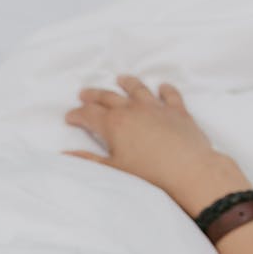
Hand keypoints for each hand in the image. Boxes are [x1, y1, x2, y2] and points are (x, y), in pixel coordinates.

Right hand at [62, 74, 229, 212]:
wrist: (187, 170)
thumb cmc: (147, 175)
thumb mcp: (112, 170)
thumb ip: (88, 159)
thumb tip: (65, 154)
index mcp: (114, 125)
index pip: (89, 114)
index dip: (77, 114)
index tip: (69, 116)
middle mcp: (133, 110)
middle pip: (108, 97)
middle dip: (94, 95)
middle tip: (83, 93)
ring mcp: (156, 107)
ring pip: (138, 89)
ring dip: (127, 83)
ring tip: (120, 79)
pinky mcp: (177, 111)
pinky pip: (170, 95)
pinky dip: (165, 89)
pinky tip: (162, 86)